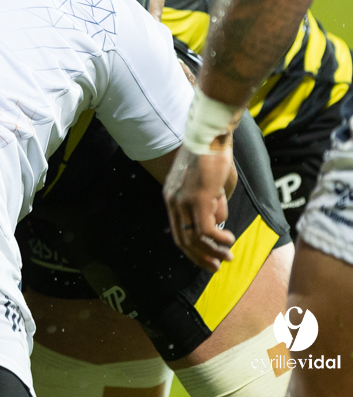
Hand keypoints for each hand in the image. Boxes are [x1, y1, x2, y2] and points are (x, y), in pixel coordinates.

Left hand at [163, 146, 236, 271]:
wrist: (210, 136)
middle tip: (218, 266)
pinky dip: (219, 239)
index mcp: (172, 197)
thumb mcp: (211, 185)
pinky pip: (207, 229)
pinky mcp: (198, 198)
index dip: (192, 249)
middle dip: (201, 257)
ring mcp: (184, 200)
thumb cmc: (213, 157)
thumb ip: (213, 203)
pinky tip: (230, 239)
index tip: (208, 258)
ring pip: (195, 237)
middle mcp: (173, 200)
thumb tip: (219, 220)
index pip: (177, 231)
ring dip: (213, 251)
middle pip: (182, 239)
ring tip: (229, 256)